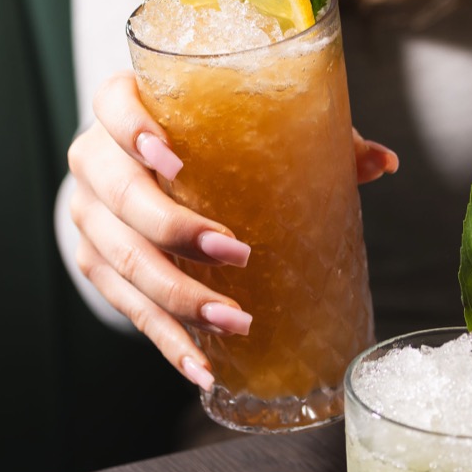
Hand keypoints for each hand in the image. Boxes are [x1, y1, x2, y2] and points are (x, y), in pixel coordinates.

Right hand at [66, 71, 397, 388]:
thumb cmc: (201, 135)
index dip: (134, 131)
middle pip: (119, 196)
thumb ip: (314, 135)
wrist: (144, 164)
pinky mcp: (95, 262)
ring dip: (177, 298)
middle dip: (174, 230)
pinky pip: (125, 306)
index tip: (173, 160)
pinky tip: (202, 366)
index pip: (112, 106)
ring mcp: (88, 215)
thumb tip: (383, 163)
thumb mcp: (248, 124)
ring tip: (234, 322)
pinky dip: (166, 339)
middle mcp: (94, 160)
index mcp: (120, 105)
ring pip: (120, 260)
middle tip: (235, 253)